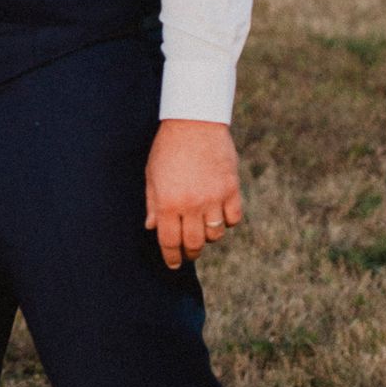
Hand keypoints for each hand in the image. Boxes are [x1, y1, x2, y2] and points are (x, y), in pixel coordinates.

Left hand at [144, 119, 242, 268]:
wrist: (194, 122)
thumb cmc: (168, 148)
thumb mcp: (152, 175)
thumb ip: (153, 203)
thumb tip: (152, 228)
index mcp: (168, 203)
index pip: (169, 241)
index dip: (171, 257)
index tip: (173, 264)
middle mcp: (192, 205)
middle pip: (194, 243)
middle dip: (190, 253)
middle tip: (188, 254)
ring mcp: (214, 198)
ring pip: (215, 235)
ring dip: (208, 238)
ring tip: (203, 231)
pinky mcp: (231, 189)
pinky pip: (233, 219)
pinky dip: (227, 223)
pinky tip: (220, 217)